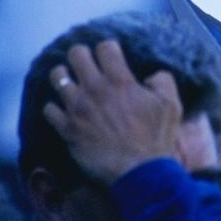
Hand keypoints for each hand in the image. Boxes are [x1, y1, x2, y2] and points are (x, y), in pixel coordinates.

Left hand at [43, 41, 181, 184]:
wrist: (140, 172)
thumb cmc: (157, 138)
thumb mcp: (172, 105)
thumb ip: (162, 81)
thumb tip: (150, 76)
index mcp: (120, 81)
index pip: (105, 47)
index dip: (109, 48)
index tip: (111, 55)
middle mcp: (94, 90)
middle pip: (76, 54)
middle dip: (82, 55)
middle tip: (87, 63)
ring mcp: (77, 109)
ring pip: (57, 77)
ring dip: (65, 76)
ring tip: (71, 81)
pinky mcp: (67, 129)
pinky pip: (49, 108)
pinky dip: (56, 106)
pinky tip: (65, 109)